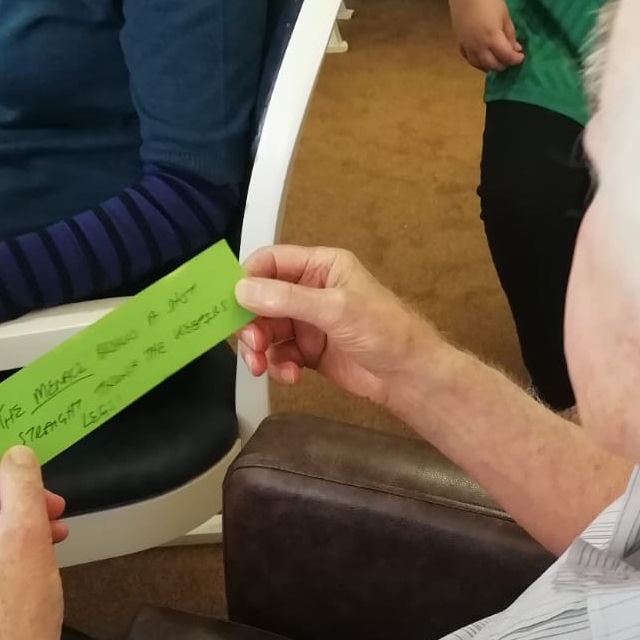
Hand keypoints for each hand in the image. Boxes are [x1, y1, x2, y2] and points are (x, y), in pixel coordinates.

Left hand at [0, 448, 69, 639]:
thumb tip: (17, 454)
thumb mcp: (25, 535)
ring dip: (13, 520)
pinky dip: (4, 545)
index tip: (24, 469)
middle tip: (51, 502)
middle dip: (8, 494)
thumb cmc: (14, 614)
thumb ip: (22, 484)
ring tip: (55, 528)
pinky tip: (41, 551)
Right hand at [234, 246, 444, 407]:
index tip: (231, 303)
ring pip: (266, 331)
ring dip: (261, 350)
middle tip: (253, 346)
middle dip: (251, 324)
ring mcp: (308, 322)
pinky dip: (278, 366)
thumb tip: (244, 289)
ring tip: (264, 367)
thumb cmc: (387, 331)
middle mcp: (310, 290)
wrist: (409, 376)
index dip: (246, 281)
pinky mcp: (309, 350)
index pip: (270, 263)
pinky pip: (279, 355)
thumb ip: (287, 299)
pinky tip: (291, 376)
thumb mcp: (335, 309)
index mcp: (320, 266)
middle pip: (261, 301)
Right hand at [449, 0, 524, 72]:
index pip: (506, 57)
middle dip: (504, 64)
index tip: (520, 56)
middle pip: (493, 65)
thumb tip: (515, 49)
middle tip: (509, 58)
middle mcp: (479, 45)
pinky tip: (483, 56)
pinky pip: (468, 58)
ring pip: (479, 65)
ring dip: (490, 65)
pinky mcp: (459, 41)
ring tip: (497, 59)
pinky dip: (477, 61)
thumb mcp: (505, 16)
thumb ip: (510, 35)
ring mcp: (467, 45)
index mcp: (492, 37)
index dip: (516, 59)